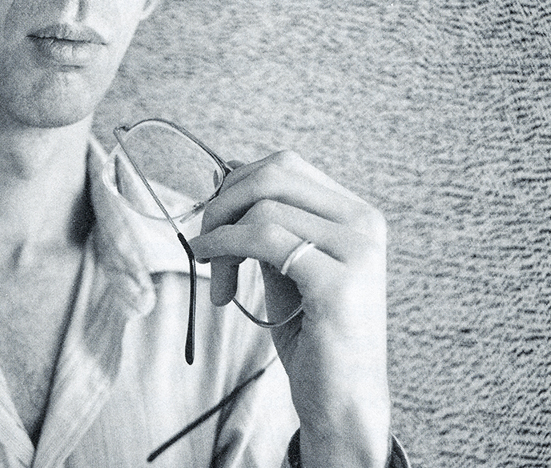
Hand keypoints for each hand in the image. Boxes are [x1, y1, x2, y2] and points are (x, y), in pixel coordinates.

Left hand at [187, 150, 391, 467]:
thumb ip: (267, 223)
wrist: (342, 401)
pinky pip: (263, 238)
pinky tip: (215, 273)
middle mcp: (364, 223)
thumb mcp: (286, 263)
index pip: (285, 166)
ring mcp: (357, 250)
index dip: (237, 185)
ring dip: (221, 236)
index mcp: (356, 214)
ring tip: (216, 277)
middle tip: (203, 241)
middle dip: (224, 202)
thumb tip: (223, 181)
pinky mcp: (339, 282)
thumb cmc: (312, 333)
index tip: (214, 221)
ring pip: (263, 205)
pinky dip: (224, 247)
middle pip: (274, 173)